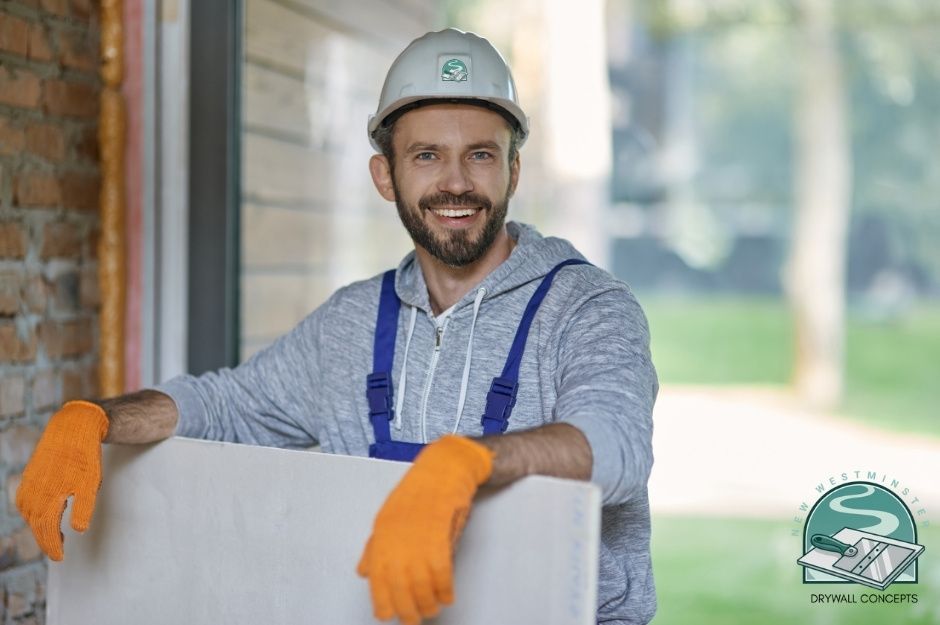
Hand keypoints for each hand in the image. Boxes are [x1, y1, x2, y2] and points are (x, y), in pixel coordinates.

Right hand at [15, 400, 108, 560]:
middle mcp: (34, 493)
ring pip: (29, 514)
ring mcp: (29, 484)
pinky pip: (26, 502)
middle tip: (58, 552)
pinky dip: (33, 513)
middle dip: (46, 541)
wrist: (72, 428)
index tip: (61, 558)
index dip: (53, 546)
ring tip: (55, 536)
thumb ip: (84, 507)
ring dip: (39, 528)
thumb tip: (78, 531)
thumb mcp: (91, 483)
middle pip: (37, 525)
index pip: (47, 530)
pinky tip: (44, 515)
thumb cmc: (84, 457)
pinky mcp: (29, 476)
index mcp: (49, 497)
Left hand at [357, 435, 492, 623]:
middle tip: (415, 620)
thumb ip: (376, 547)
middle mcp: (396, 536)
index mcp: (381, 534)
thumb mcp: (390, 517)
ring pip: (420, 581)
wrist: (444, 467)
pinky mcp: (439, 531)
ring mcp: (418, 534)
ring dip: (428, 602)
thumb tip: (364, 572)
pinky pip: (441, 570)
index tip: (387, 616)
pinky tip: (447, 595)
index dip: (382, 601)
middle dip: (407, 609)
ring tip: (433, 610)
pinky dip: (444, 587)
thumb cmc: (420, 491)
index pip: (376, 578)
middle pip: (399, 585)